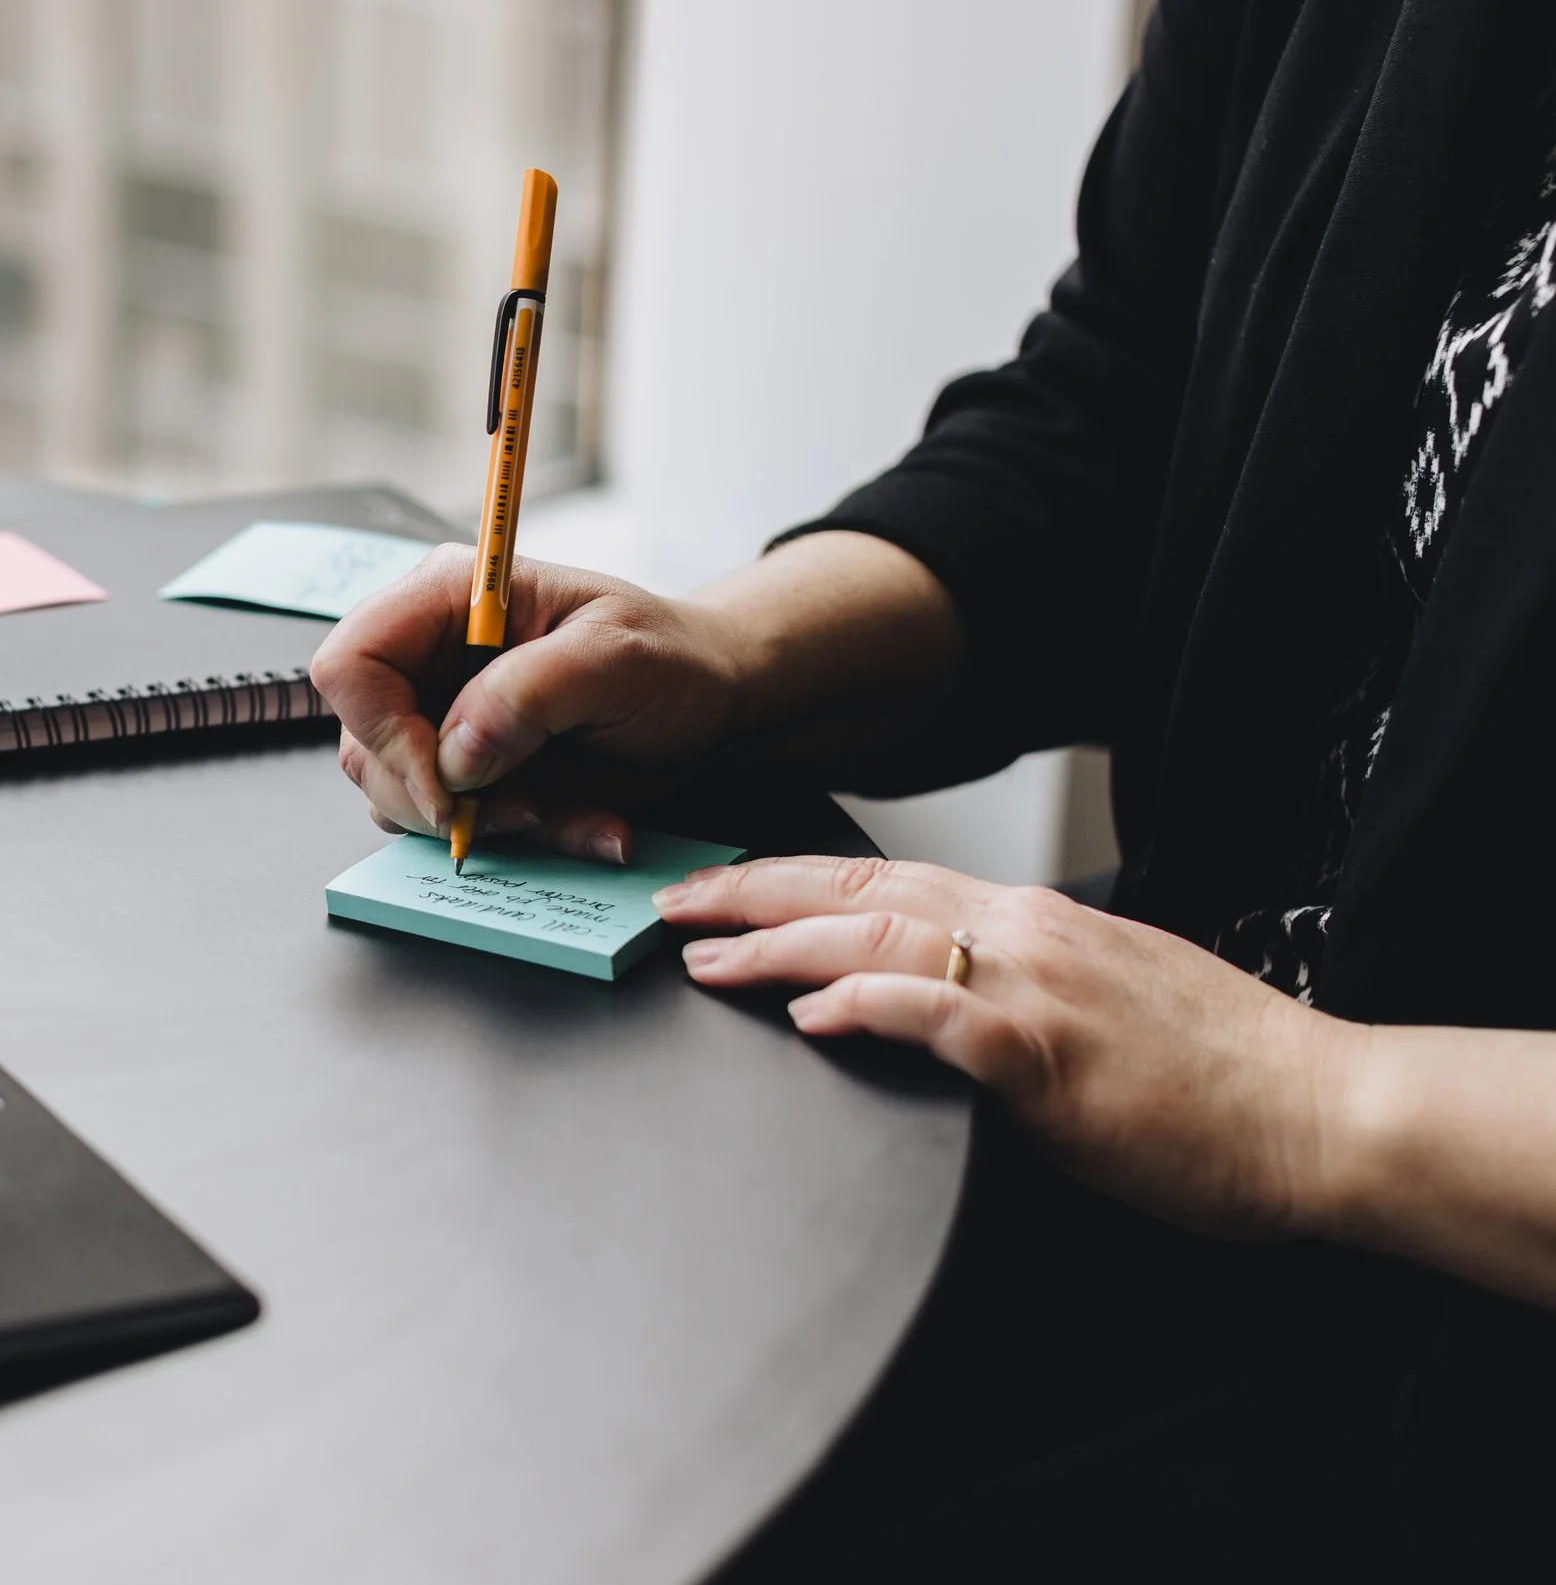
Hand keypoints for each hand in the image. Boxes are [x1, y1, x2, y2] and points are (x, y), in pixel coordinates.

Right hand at [309, 546, 743, 861]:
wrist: (709, 701)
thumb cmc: (671, 657)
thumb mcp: (616, 656)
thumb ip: (529, 692)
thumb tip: (455, 751)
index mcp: (449, 599)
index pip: (351, 662)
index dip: (381, 730)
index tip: (447, 780)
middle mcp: (430, 657)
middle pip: (361, 742)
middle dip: (433, 794)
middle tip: (515, 808)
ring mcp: (441, 718)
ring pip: (395, 795)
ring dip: (479, 823)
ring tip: (560, 811)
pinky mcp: (466, 771)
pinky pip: (451, 826)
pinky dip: (512, 838)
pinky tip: (575, 820)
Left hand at [655, 855, 1369, 1240]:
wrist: (1320, 1110)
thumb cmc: (1216, 1070)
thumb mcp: (1096, 997)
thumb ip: (1008, 986)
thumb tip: (930, 998)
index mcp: (1029, 919)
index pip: (879, 880)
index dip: (784, 880)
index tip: (716, 888)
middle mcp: (1022, 932)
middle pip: (855, 892)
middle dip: (750, 894)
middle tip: (669, 904)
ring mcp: (1037, 988)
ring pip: (878, 941)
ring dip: (778, 946)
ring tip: (703, 956)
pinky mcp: (1054, 1058)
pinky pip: (942, 1019)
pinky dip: (868, 1009)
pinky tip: (809, 1017)